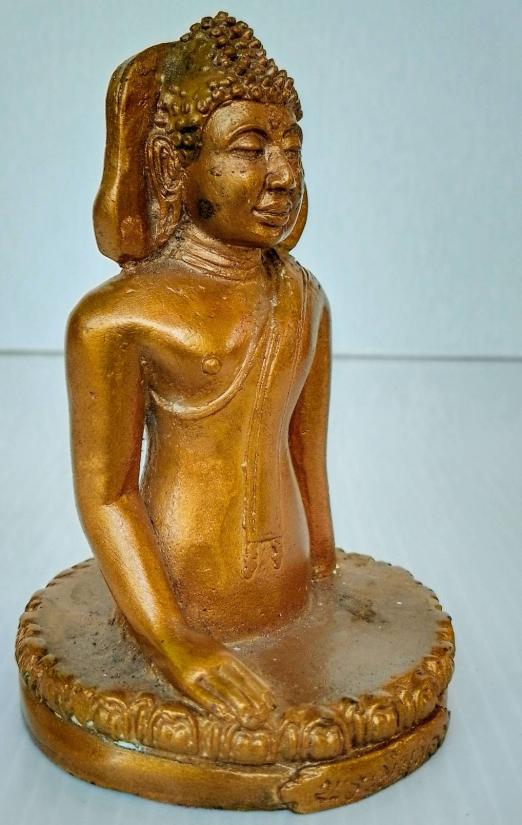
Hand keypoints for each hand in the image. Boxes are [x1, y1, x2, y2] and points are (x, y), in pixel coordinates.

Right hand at [157, 625, 275, 728]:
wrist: (164, 634)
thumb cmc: (192, 644)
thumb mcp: (214, 649)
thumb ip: (229, 664)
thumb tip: (249, 681)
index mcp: (223, 653)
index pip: (246, 674)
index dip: (259, 689)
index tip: (270, 702)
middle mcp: (214, 660)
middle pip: (238, 683)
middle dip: (252, 700)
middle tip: (264, 715)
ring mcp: (199, 670)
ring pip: (224, 690)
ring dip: (238, 706)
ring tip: (250, 719)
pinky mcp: (184, 681)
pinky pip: (203, 696)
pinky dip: (216, 706)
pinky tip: (225, 716)